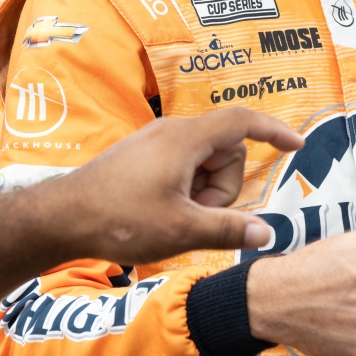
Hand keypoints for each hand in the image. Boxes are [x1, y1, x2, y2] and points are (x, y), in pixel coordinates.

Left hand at [45, 108, 303, 263]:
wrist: (59, 218)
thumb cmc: (118, 219)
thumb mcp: (180, 231)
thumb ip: (228, 230)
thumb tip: (265, 234)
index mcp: (187, 139)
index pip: (243, 122)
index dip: (274, 132)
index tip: (295, 146)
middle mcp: (172, 131)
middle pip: (226, 150)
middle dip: (224, 186)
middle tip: (198, 215)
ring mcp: (155, 142)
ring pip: (204, 161)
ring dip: (204, 191)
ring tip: (177, 217)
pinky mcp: (142, 156)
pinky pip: (183, 165)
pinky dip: (186, 189)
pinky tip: (165, 214)